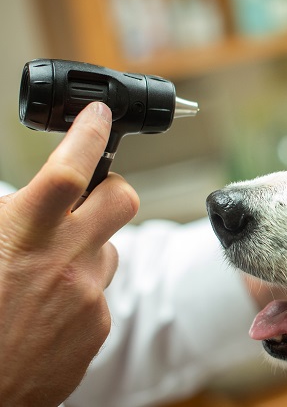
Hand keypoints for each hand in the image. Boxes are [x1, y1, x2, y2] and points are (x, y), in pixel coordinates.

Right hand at [0, 102, 138, 405]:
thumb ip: (3, 217)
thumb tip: (20, 195)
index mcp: (22, 237)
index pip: (69, 172)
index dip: (88, 134)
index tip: (97, 113)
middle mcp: (63, 262)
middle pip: (121, 199)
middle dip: (112, 187)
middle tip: (91, 195)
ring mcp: (87, 295)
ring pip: (109, 248)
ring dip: (87, 248)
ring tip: (47, 271)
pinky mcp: (98, 326)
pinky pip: (101, 290)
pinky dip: (81, 289)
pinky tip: (49, 308)